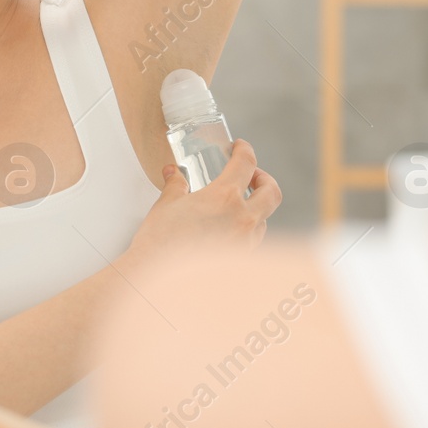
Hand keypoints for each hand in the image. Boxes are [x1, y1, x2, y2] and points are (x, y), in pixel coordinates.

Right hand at [125, 140, 281, 266]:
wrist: (156, 280)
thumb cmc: (160, 244)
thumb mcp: (166, 206)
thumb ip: (175, 185)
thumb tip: (173, 173)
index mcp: (225, 198)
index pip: (246, 164)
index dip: (245, 150)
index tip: (240, 147)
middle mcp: (242, 220)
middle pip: (271, 193)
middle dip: (264, 180)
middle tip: (251, 177)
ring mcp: (244, 244)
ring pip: (263, 221)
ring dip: (255, 210)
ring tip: (235, 208)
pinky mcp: (240, 264)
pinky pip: (251, 243)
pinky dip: (245, 233)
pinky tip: (227, 234)